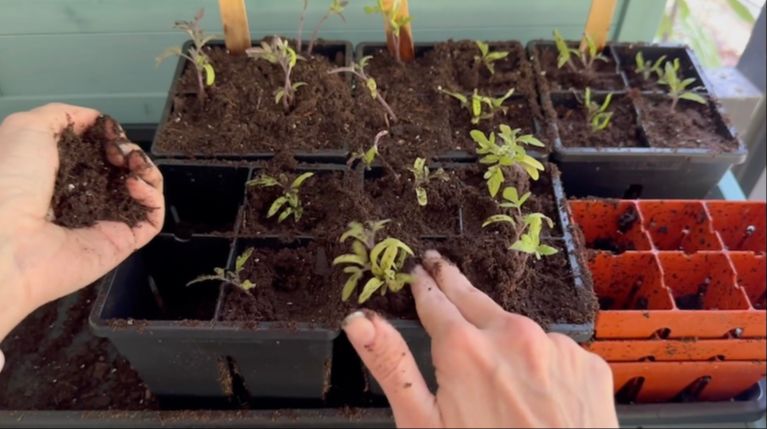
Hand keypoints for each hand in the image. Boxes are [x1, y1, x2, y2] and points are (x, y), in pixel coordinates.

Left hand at [0, 103, 163, 341]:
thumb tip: (98, 120)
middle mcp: (84, 198)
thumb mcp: (26, 128)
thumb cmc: (8, 181)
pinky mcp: (123, 241)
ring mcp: (105, 221)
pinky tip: (136, 183)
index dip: (109, 137)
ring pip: (143, 191)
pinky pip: (152, 217)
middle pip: (123, 170)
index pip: (98, 153)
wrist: (8, 237)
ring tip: (132, 162)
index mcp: (58, 175)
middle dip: (129, 151)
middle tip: (119, 149)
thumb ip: (63, 115)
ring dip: (146, 168)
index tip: (108, 131)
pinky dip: (153, 195)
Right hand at [342, 250, 617, 427]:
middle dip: (454, 283)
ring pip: (519, 331)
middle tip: (439, 264)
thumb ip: (393, 367)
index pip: (435, 299)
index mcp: (465, 348)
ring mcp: (557, 347)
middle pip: (475, 300)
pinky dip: (543, 366)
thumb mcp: (424, 426)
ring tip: (498, 377)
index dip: (424, 284)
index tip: (418, 268)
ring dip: (503, 338)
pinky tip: (540, 398)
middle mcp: (514, 333)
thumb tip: (358, 319)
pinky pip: (556, 354)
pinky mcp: (589, 364)